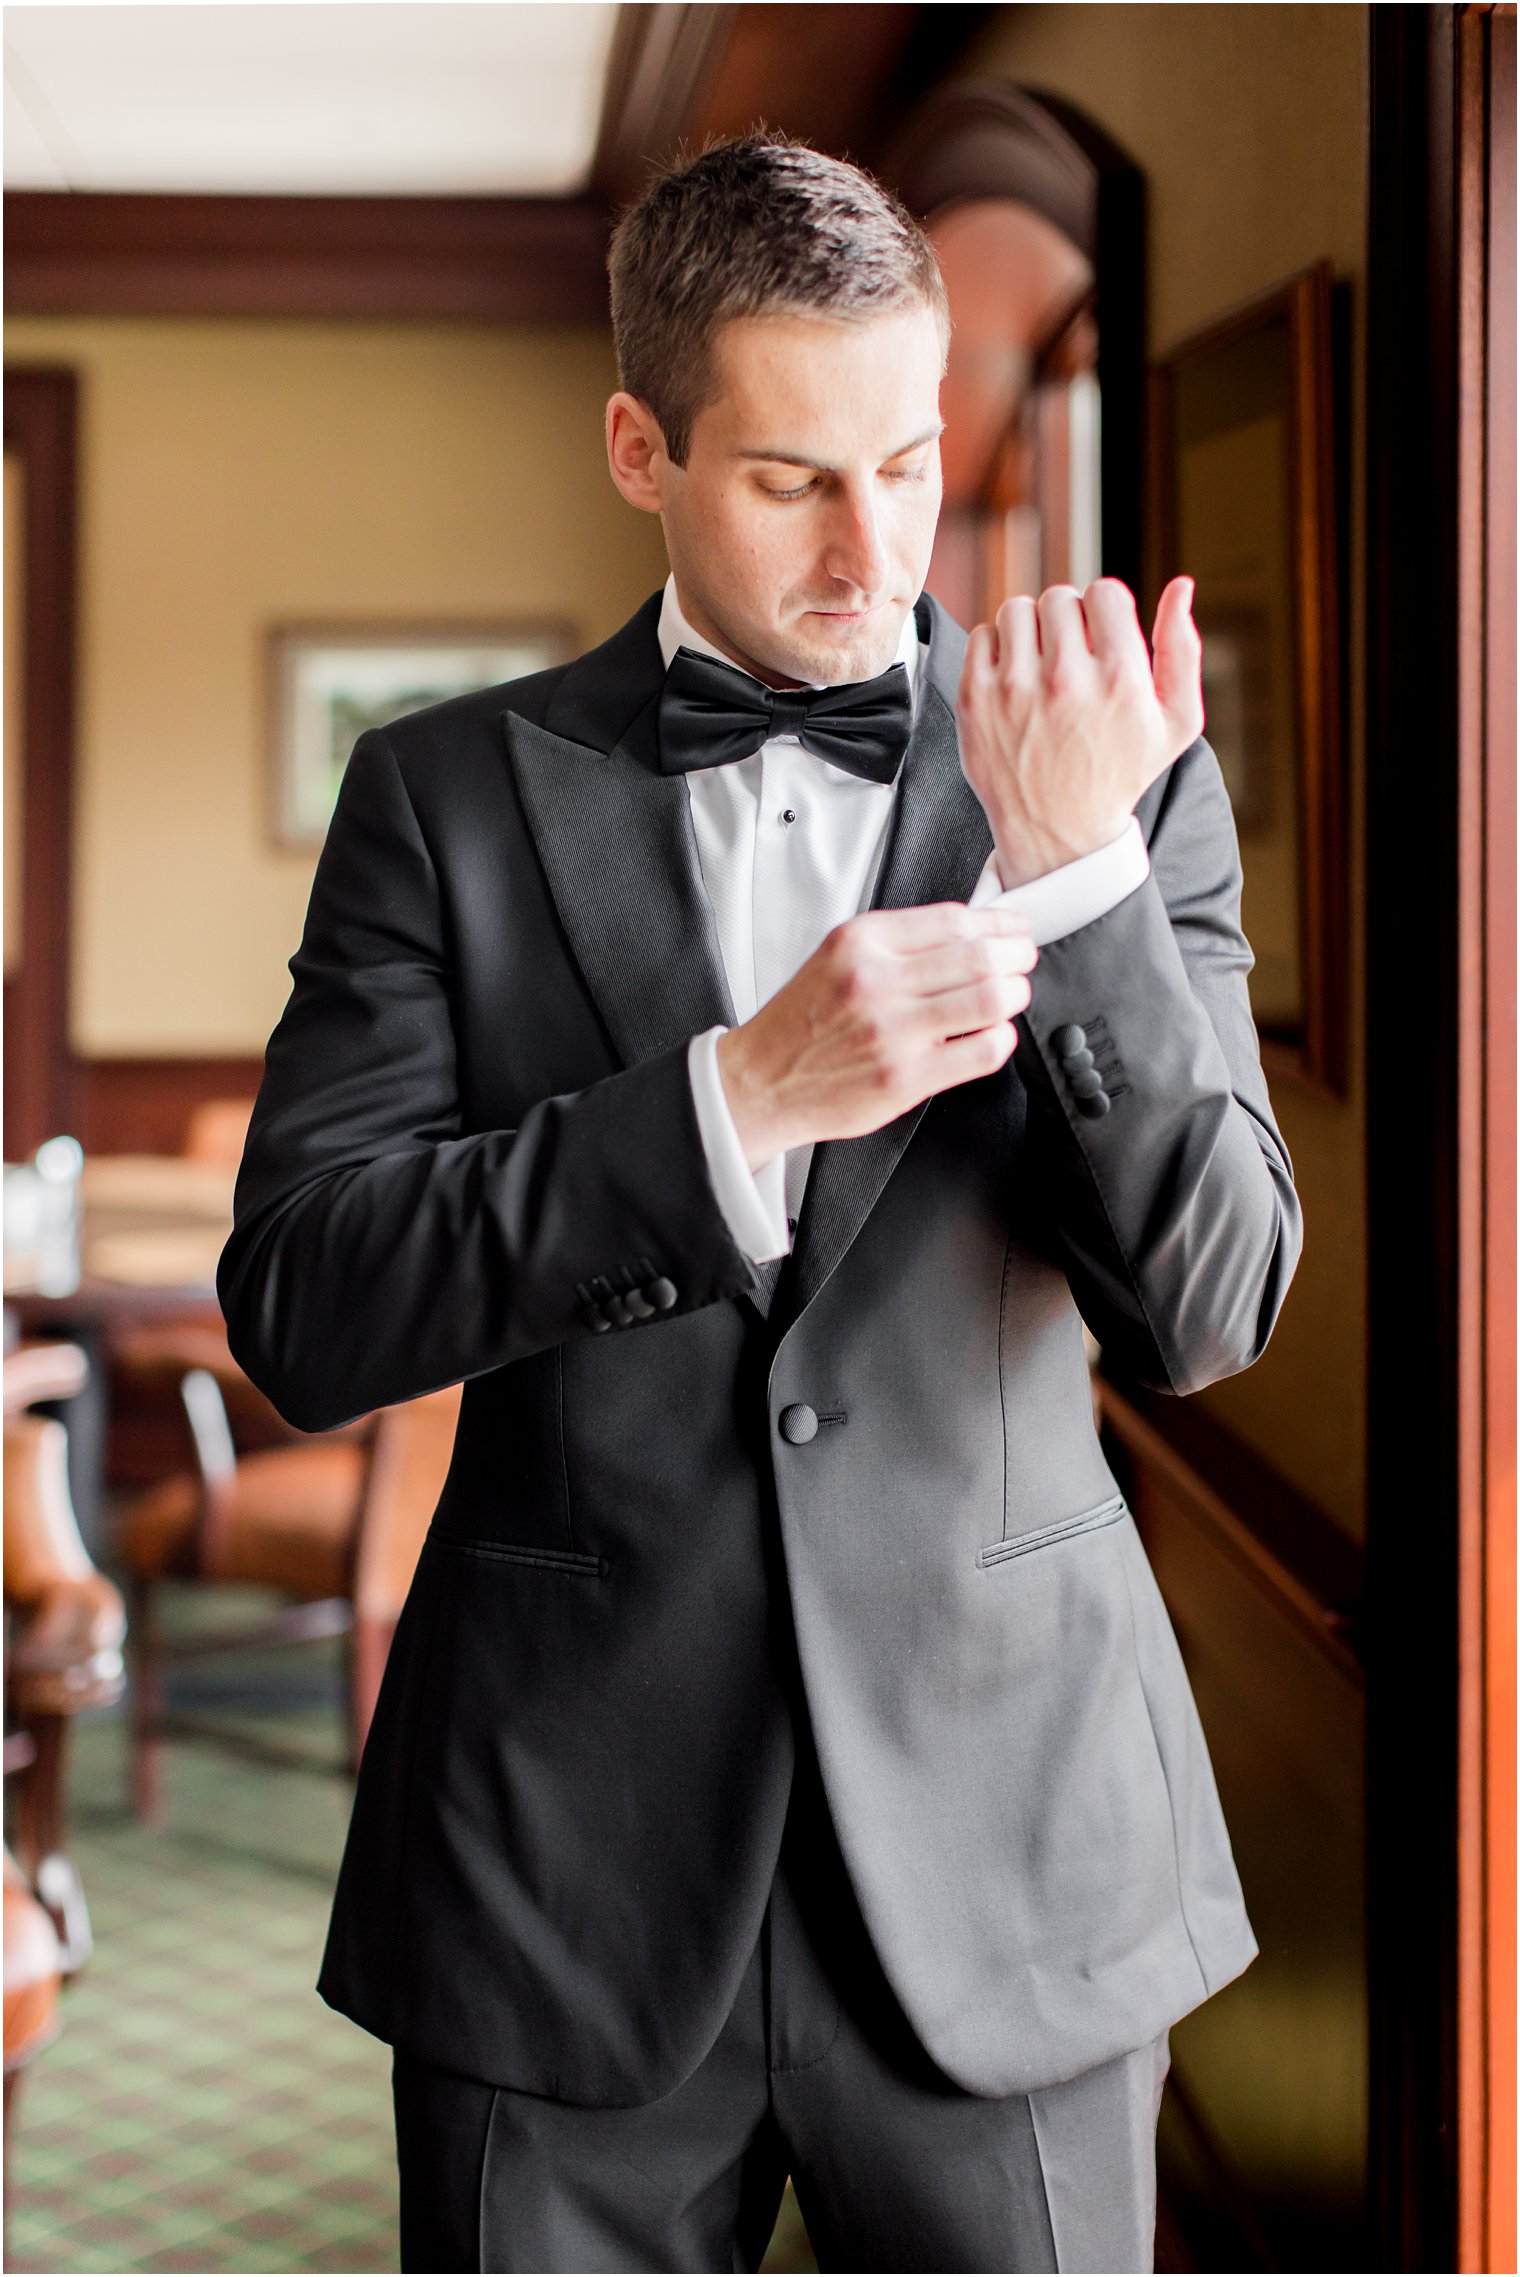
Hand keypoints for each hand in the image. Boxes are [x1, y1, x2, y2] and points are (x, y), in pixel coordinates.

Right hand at [716, 904, 1036, 1170]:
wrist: (761, 1081)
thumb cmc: (802, 1023)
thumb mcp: (837, 958)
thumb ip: (897, 944)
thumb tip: (970, 934)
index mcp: (860, 943)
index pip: (954, 920)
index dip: (998, 923)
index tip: (1013, 930)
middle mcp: (875, 982)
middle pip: (980, 956)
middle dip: (1017, 957)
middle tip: (1022, 961)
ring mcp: (892, 1032)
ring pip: (989, 999)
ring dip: (1014, 995)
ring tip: (1011, 996)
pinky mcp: (904, 1078)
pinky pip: (981, 1051)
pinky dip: (1000, 1039)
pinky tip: (992, 1035)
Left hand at [956, 575, 1203, 888]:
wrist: (1059, 831)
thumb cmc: (1122, 772)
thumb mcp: (1176, 723)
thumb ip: (1183, 651)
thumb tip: (1181, 584)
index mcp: (1120, 678)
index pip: (1105, 591)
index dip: (1106, 612)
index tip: (1102, 641)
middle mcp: (1066, 679)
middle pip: (1060, 596)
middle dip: (1069, 620)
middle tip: (1072, 656)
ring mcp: (1014, 690)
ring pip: (1017, 609)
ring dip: (1031, 629)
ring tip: (1042, 663)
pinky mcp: (975, 701)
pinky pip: (982, 635)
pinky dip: (997, 648)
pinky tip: (1015, 678)